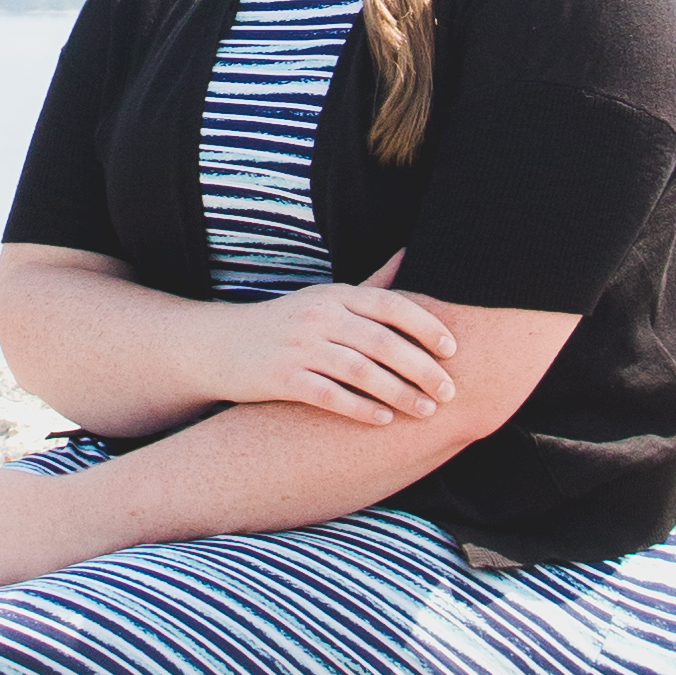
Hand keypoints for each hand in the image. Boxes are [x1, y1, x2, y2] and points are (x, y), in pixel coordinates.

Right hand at [211, 262, 459, 430]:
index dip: (425, 326)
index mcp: (336, 296)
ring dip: (399, 392)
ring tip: (426, 411)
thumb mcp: (327, 298)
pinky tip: (383, 420)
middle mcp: (320, 317)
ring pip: (360, 370)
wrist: (221, 345)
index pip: (391, 305)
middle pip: (382, 341)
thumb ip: (372, 284)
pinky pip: (328, 394)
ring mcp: (299, 347)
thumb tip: (413, 253)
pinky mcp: (282, 377)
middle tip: (450, 391)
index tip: (453, 350)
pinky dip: (359, 407)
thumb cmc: (287, 324)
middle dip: (422, 368)